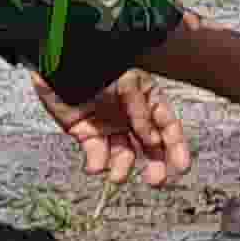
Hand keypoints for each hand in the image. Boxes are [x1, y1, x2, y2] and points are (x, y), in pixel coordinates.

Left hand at [33, 69, 192, 184]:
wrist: (58, 59)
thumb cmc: (97, 63)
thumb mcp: (125, 79)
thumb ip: (139, 108)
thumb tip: (153, 139)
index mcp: (146, 99)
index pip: (167, 124)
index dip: (176, 146)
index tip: (181, 166)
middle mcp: (131, 116)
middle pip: (150, 146)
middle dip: (155, 165)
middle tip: (156, 181)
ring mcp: (109, 126)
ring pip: (123, 154)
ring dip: (123, 168)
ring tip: (117, 177)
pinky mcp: (86, 134)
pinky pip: (96, 153)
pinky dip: (97, 163)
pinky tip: (95, 166)